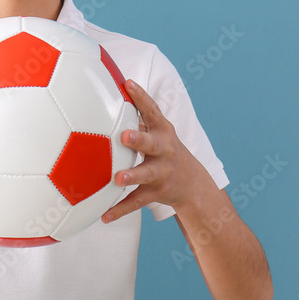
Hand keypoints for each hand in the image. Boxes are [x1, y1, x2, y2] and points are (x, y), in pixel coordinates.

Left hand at [101, 79, 215, 222]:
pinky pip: (136, 202)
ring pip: (146, 174)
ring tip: (117, 178)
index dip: (140, 96)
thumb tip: (108, 91)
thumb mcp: (158, 131)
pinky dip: (120, 209)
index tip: (127, 84)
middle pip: (152, 143)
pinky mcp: (156, 192)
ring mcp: (161, 172)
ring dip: (132, 175)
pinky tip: (104, 216)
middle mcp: (164, 150)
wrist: (193, 184)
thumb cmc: (164, 150)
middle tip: (124, 135)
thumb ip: (136, 115)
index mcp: (162, 131)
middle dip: (139, 139)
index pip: (151, 110)